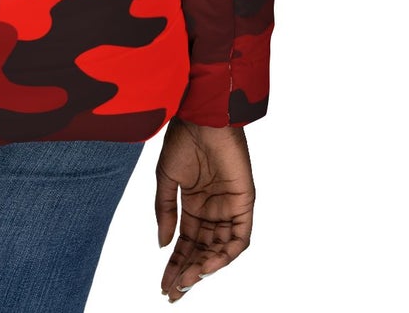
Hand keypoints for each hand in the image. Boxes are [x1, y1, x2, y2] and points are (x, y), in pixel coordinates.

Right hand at [154, 119, 254, 301]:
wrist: (200, 117)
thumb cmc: (182, 140)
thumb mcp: (166, 179)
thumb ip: (165, 212)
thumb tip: (164, 245)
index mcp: (194, 204)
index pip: (186, 243)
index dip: (175, 264)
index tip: (164, 284)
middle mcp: (213, 209)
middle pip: (202, 251)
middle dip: (188, 273)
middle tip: (174, 291)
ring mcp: (229, 207)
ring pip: (220, 249)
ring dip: (204, 268)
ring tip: (187, 281)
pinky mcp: (244, 203)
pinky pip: (239, 238)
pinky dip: (225, 255)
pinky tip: (207, 266)